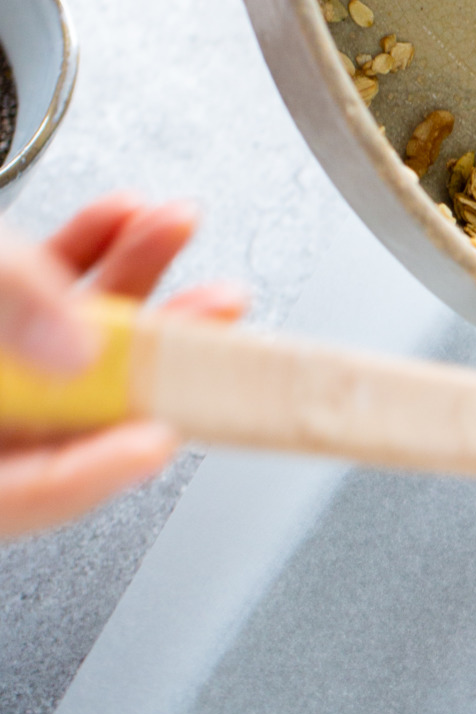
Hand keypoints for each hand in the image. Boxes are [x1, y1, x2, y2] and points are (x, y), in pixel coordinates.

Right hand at [0, 195, 244, 539]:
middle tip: (217, 310)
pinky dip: (85, 252)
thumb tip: (79, 343)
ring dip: (131, 275)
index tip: (161, 436)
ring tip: (173, 225)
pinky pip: (42, 300)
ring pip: (69, 342)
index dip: (101, 470)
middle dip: (155, 347)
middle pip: (73, 411)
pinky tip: (120, 218)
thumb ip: (7, 309)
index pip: (31, 496)